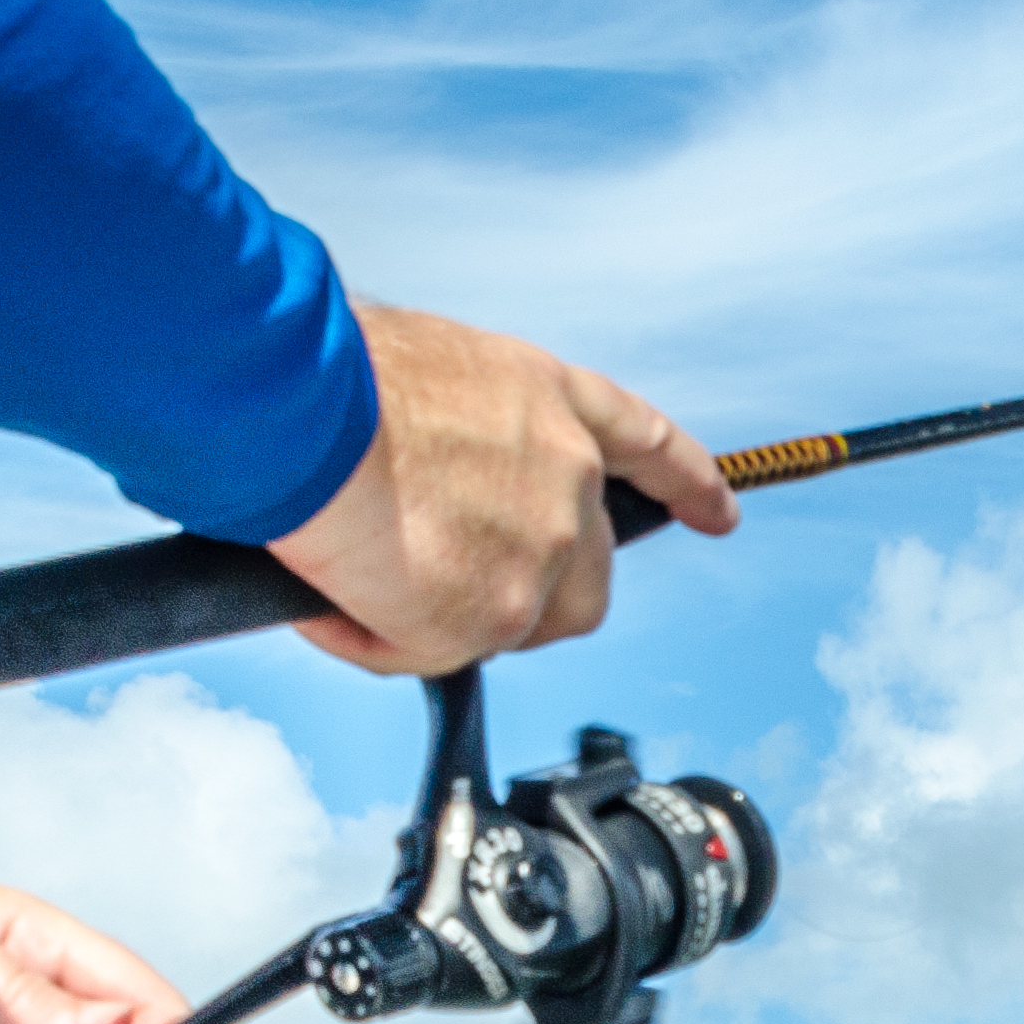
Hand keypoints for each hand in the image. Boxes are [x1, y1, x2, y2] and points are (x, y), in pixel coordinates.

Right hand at [269, 302, 736, 673]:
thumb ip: (465, 436)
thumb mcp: (429, 371)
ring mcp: (541, 554)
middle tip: (441, 580)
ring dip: (440, 616)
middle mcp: (568, 478)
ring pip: (508, 625)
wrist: (306, 406)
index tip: (717, 512)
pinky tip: (335, 597)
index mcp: (553, 399)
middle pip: (586, 577)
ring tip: (363, 573)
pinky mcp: (494, 616)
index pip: (645, 443)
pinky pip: (432, 653)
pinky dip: (376, 637)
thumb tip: (429, 482)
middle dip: (528, 595)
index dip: (685, 482)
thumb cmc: (333, 372)